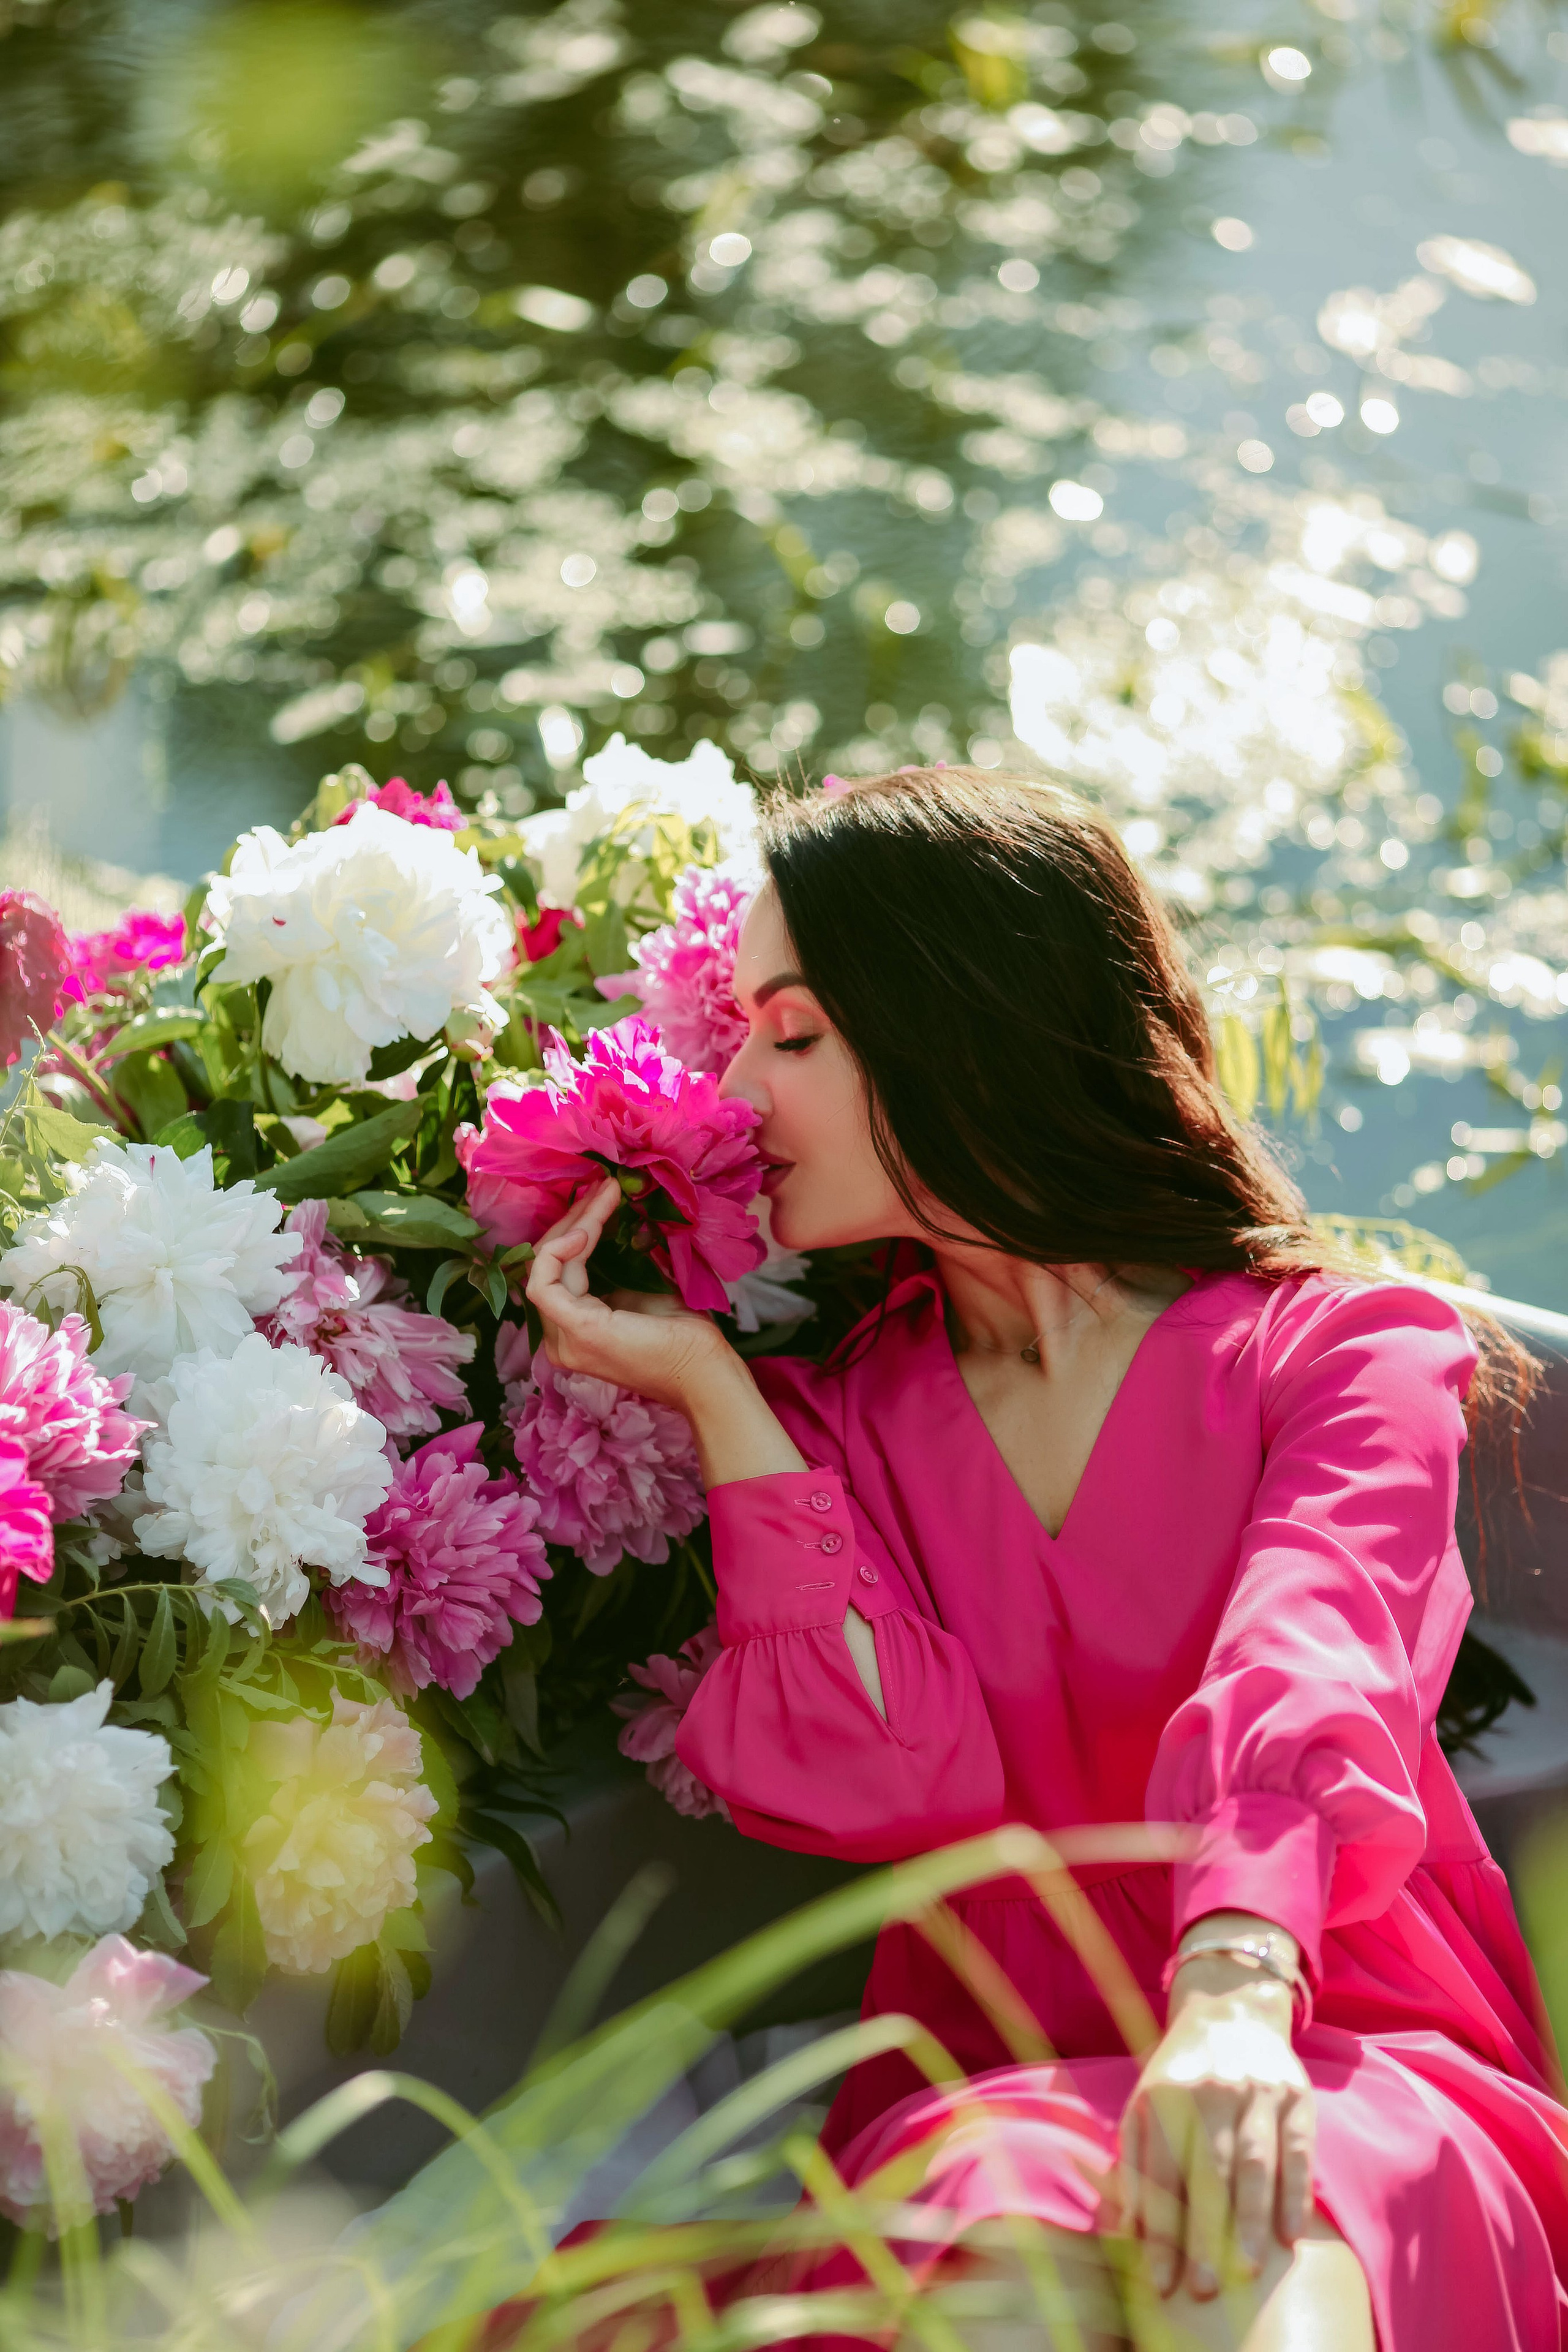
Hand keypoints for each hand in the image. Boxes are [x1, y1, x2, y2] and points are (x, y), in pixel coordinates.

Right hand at [524, 1178, 729, 1410]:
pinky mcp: (577, 1330)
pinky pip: (545, 1282)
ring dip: (573, 1224)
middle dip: (572, 1221)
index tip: (604, 1196)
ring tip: (604, 1194)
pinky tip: (586, 1229)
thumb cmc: (682, 1335)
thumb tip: (617, 1214)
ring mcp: (564, 1339)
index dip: (573, 1230)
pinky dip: (559, 1250)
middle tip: (603, 1187)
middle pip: (546, 1266)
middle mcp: (559, 1339)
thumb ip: (621, 1262)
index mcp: (573, 1330)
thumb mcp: (643, 1289)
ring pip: (545, 1268)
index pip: (556, 1272)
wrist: (705, 1372)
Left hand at [1119, 1966, 1313, 2300]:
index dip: (1161, 2232)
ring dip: (1249, 2221)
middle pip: (1207, 2173)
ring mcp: (1256, 2091)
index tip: (1162, 2284)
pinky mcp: (1295, 2095)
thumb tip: (1128, 2231)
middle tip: (1205, 2290)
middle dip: (1205, 2235)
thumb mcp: (1145, 2103)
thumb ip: (1135, 2163)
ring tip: (1247, 2271)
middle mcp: (1211, 2091)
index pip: (1161, 2175)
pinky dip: (1294, 2194)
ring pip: (1254, 2164)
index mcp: (1166, 2096)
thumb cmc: (1180, 2073)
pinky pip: (1297, 2151)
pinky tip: (1290, 2235)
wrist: (1232, 2008)